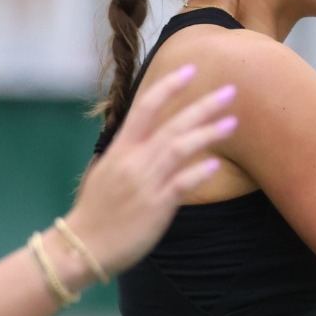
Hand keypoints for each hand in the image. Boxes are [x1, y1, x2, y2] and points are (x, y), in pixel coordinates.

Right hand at [64, 65, 236, 273]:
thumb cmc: (96, 211)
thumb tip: (147, 139)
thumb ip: (128, 153)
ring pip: (180, 147)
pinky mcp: (155, 206)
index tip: (191, 70)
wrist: (82, 246)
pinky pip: (180, 184)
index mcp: (120, 148)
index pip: (145, 107)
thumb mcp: (107, 172)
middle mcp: (134, 160)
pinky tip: (215, 164)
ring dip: (208, 133)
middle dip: (203, 105)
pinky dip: (198, 172)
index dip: (169, 86)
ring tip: (233, 123)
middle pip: (171, 123)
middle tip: (230, 91)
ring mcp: (145, 182)